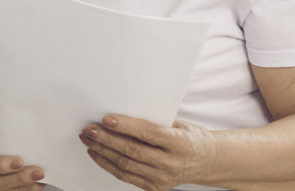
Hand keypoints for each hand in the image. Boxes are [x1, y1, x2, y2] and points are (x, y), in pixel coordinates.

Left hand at [81, 115, 216, 190]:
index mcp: (180, 143)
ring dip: (102, 151)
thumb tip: (122, 112)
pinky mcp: (154, 187)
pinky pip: (125, 176)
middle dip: (107, 139)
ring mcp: (162, 178)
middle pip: (132, 151)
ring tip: (88, 139)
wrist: (206, 162)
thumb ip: (154, 121)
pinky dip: (107, 164)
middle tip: (89, 129)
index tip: (107, 119)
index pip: (148, 134)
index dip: (125, 126)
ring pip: (125, 165)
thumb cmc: (190, 138)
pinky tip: (97, 153)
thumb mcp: (179, 124)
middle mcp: (171, 163)